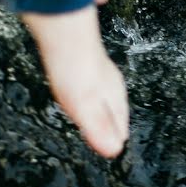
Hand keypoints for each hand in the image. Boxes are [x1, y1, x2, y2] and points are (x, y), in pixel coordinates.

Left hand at [21, 6, 128, 157]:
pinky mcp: (88, 63)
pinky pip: (92, 84)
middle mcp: (112, 86)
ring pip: (106, 98)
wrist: (64, 35)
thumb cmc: (75, 71)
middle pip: (115, 113)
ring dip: (99, 110)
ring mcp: (102, 73)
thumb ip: (99, 130)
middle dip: (108, 126)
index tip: (106, 149)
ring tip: (93, 119)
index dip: (111, 140)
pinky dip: (88, 94)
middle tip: (100, 138)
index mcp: (115, 99)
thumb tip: (114, 151)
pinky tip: (80, 91)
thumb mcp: (86, 108)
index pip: (121, 128)